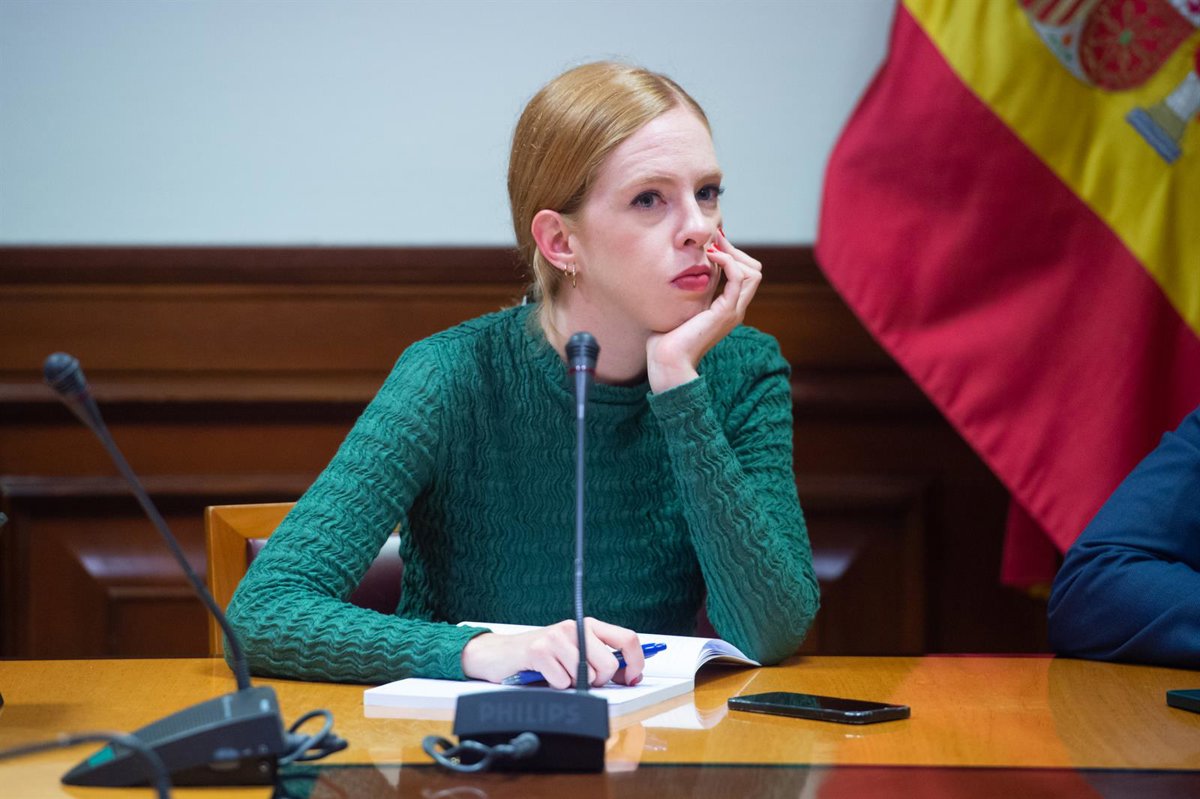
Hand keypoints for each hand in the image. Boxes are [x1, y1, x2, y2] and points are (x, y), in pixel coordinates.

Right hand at [460, 617, 645, 688]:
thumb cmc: (541, 657)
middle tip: (582, 680)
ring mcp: (556, 636)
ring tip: (558, 674)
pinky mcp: (539, 650)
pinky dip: (555, 685)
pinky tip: (544, 675)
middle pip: (609, 663)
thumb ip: (601, 659)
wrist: (500, 654)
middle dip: (599, 681)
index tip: (631, 678)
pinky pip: (562, 681)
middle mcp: (574, 626)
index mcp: (588, 625)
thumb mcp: (575, 653)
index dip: (636, 662)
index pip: (627, 638)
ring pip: (585, 674)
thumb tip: (630, 673)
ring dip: (572, 683)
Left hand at [646, 230, 762, 392]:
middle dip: (735, 250)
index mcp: (727, 308)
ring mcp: (733, 311)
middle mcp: (735, 309)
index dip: (732, 254)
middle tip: (714, 241)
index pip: (745, 273)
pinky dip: (728, 261)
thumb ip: (691, 290)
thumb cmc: (667, 337)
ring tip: (711, 247)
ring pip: (753, 272)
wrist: (666, 360)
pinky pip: (739, 278)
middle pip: (754, 270)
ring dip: (733, 253)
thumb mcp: (682, 306)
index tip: (711, 243)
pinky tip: (710, 256)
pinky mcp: (726, 312)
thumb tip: (687, 269)